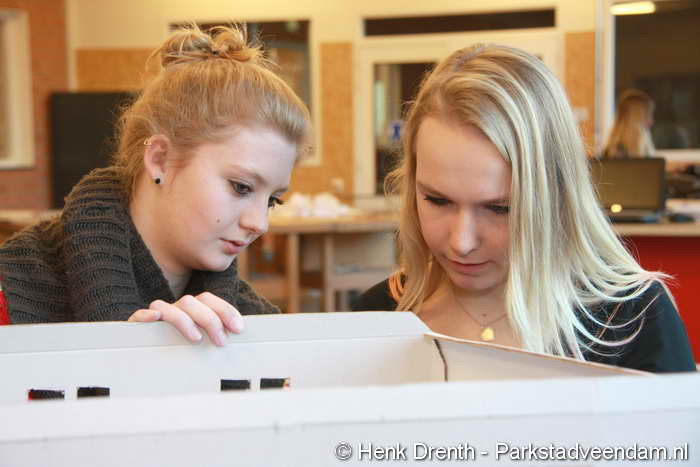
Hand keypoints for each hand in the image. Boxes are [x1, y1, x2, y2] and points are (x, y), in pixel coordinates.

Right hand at [128, 292, 243, 345]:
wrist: (147, 367)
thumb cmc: (182, 355)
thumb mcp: (203, 347)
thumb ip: (216, 339)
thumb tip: (239, 336)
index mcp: (192, 311)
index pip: (209, 300)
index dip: (225, 311)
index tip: (238, 329)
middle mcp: (175, 311)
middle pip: (192, 302)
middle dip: (210, 319)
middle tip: (221, 341)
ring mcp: (157, 318)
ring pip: (169, 307)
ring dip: (184, 320)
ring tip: (196, 339)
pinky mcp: (136, 328)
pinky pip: (138, 316)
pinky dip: (146, 315)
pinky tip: (154, 318)